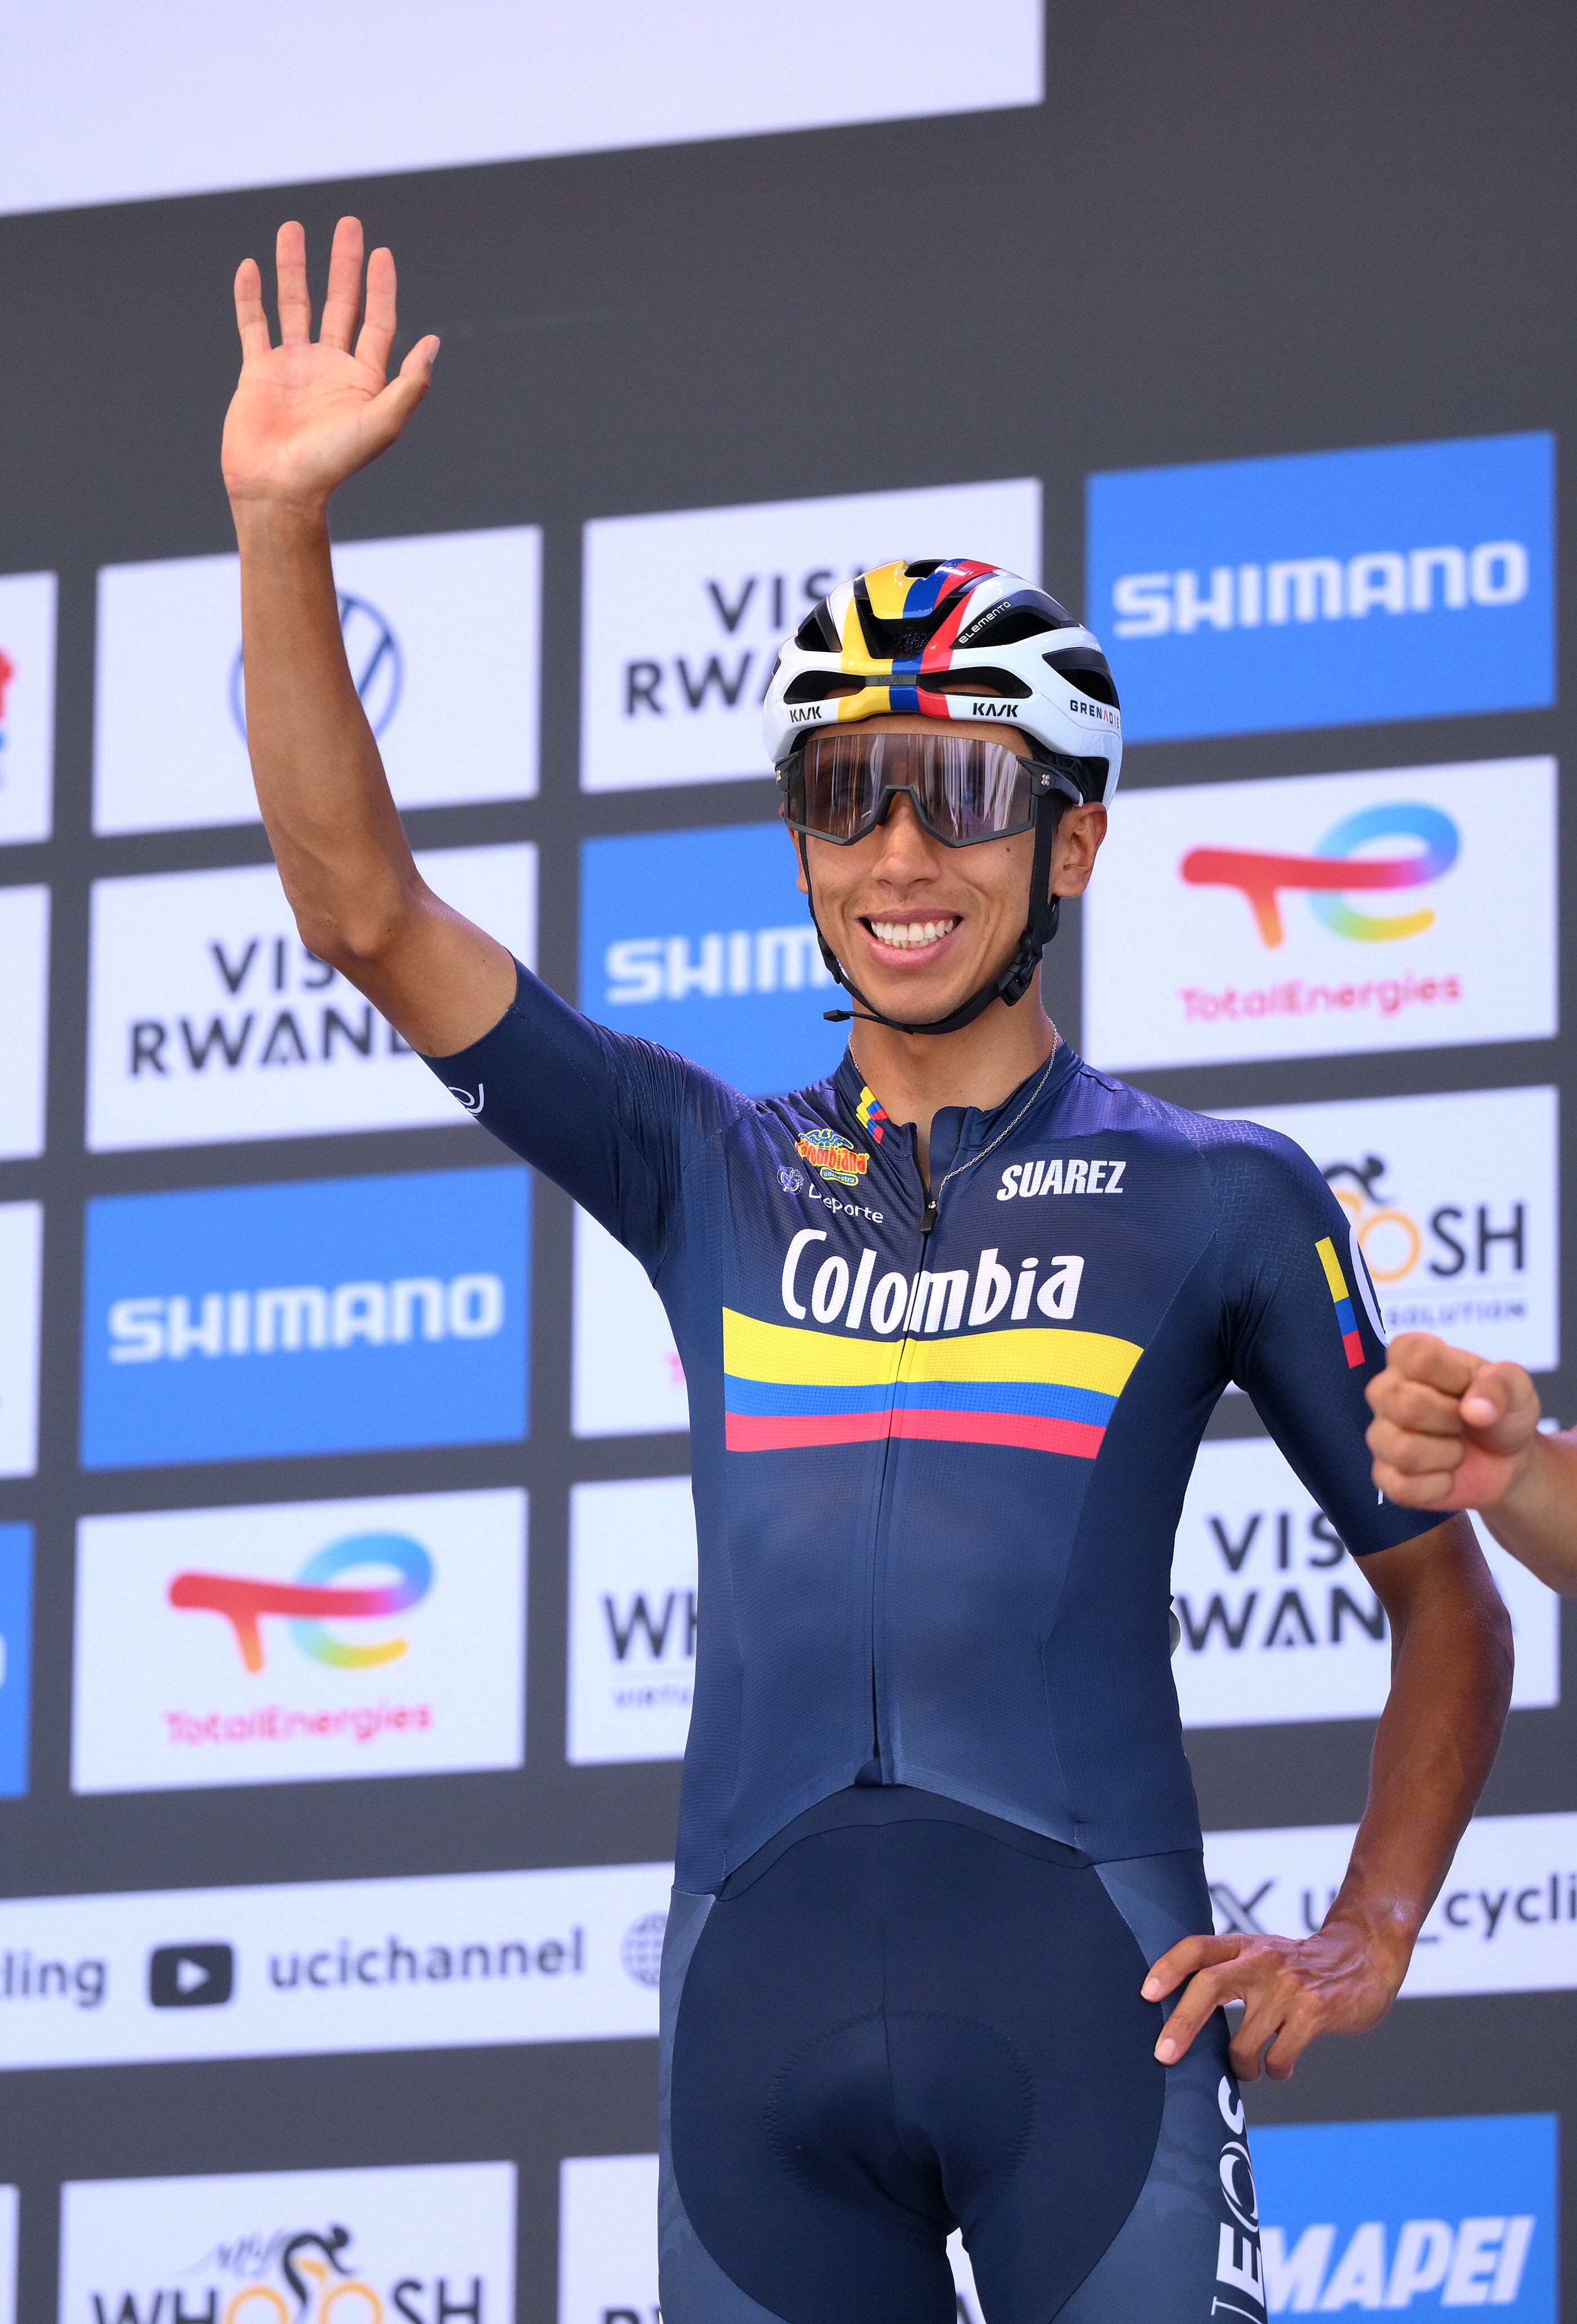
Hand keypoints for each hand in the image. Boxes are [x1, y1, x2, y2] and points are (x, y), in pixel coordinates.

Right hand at [221, 217, 437, 513]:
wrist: (280, 489)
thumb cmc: (333, 463)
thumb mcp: (382, 424)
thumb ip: (410, 384)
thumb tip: (433, 342)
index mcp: (364, 380)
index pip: (376, 321)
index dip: (380, 288)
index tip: (381, 253)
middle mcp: (331, 368)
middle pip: (339, 304)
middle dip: (343, 265)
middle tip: (348, 224)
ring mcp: (293, 368)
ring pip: (295, 305)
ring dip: (293, 267)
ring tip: (292, 228)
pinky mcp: (258, 372)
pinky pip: (254, 325)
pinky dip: (251, 296)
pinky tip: (252, 266)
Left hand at [1142, 1919, 1405, 2081]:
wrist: (1364, 1956)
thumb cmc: (1300, 1966)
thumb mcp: (1262, 1955)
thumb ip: (1228, 1974)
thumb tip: (1178, 2017)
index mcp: (1245, 1945)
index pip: (1197, 1947)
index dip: (1168, 1967)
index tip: (1146, 1993)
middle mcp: (1263, 1960)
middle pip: (1210, 1985)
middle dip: (1182, 2023)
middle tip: (1163, 2055)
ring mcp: (1289, 1987)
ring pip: (1245, 2040)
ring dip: (1239, 2065)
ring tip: (1246, 2068)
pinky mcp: (1315, 2012)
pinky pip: (1279, 2057)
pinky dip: (1274, 2071)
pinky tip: (1278, 2067)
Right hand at [1366, 1332, 1540, 1510]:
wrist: (1506, 1458)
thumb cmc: (1501, 1411)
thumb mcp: (1516, 1387)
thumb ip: (1501, 1385)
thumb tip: (1474, 1410)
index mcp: (1409, 1355)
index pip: (1418, 1357)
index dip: (1454, 1377)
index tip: (1467, 1385)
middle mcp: (1385, 1391)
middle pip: (1406, 1405)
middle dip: (1452, 1420)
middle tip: (1465, 1421)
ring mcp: (1380, 1435)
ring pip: (1403, 1450)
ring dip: (1448, 1455)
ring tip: (1457, 1448)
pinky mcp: (1384, 1476)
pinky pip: (1402, 1487)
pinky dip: (1439, 1486)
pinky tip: (1447, 1475)